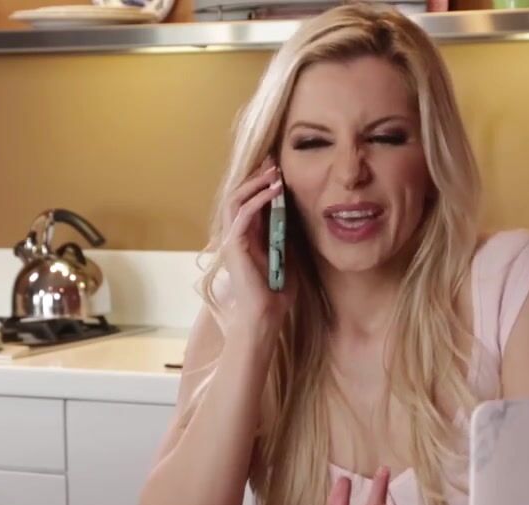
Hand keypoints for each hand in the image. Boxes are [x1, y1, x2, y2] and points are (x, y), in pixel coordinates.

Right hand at [218, 159, 297, 335]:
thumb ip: (287, 239)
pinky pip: (242, 215)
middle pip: (239, 196)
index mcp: (246, 239)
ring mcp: (231, 241)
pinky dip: (258, 200)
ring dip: (255, 184)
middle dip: (256, 177)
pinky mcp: (234, 247)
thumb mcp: (288, 258)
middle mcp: (235, 236)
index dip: (261, 184)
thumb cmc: (276, 295)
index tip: (278, 169)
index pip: (249, 202)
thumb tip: (296, 217)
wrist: (265, 318)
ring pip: (236, 200)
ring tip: (274, 173)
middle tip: (274, 162)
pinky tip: (274, 191)